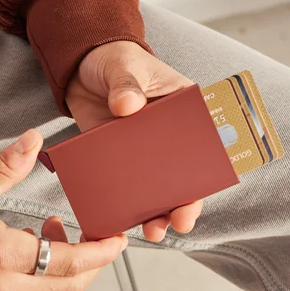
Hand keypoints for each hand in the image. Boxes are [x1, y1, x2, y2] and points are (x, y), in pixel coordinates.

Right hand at [0, 129, 126, 290]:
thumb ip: (4, 168)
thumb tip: (33, 141)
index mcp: (3, 256)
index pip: (73, 261)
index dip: (103, 252)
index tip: (118, 240)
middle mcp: (3, 286)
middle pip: (70, 287)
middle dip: (94, 265)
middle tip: (101, 241)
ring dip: (65, 268)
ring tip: (54, 232)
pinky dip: (41, 274)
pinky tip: (29, 247)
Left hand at [65, 40, 203, 242]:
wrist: (79, 67)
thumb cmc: (114, 60)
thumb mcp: (123, 66)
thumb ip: (125, 83)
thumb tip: (127, 105)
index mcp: (185, 111)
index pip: (206, 143)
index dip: (210, 168)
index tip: (205, 188)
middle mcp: (170, 138)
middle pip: (186, 176)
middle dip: (185, 202)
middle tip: (180, 220)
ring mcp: (145, 153)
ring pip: (158, 189)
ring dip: (158, 212)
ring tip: (153, 231)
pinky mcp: (119, 161)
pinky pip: (127, 188)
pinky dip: (126, 206)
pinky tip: (122, 222)